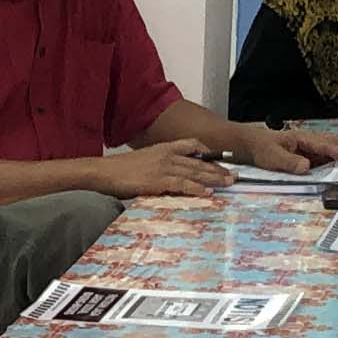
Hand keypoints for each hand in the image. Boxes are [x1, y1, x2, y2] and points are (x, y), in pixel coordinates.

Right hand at [92, 143, 230, 199]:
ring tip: (229, 183)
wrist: (103, 172)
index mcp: (163, 148)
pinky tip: (208, 193)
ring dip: (214, 178)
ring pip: (195, 172)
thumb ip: (158, 166)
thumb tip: (169, 177)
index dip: (207, 152)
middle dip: (218, 168)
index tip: (219, 160)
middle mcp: (166, 155)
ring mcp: (163, 167)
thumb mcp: (142, 162)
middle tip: (234, 175)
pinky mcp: (158, 181)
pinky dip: (197, 189)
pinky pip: (183, 185)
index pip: (191, 145)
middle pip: (198, 161)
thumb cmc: (119, 170)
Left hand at [247, 124, 337, 172]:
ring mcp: (311, 149)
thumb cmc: (263, 148)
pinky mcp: (310, 156)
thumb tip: (306, 168)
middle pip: (337, 142)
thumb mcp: (272, 157)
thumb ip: (289, 163)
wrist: (253, 145)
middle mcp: (311, 142)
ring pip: (334, 150)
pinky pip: (327, 159)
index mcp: (304, 138)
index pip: (327, 146)